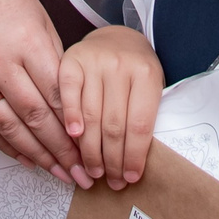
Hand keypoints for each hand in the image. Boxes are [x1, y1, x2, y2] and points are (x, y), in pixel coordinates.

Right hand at [0, 0, 83, 179]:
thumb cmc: (6, 2)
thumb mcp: (42, 24)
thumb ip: (56, 65)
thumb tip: (75, 109)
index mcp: (25, 42)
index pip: (56, 95)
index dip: (74, 127)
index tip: (89, 149)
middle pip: (34, 116)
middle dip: (59, 150)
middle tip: (78, 171)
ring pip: (7, 127)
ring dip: (35, 155)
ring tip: (55, 171)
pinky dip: (4, 145)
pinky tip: (24, 157)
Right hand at [57, 25, 164, 189]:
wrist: (118, 37)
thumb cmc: (136, 71)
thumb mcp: (151, 88)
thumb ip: (142, 117)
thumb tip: (131, 166)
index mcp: (146, 74)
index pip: (139, 125)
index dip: (134, 157)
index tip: (130, 178)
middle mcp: (120, 65)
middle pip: (113, 125)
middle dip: (111, 160)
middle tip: (109, 181)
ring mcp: (94, 61)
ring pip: (90, 116)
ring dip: (90, 151)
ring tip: (92, 171)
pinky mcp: (71, 59)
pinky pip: (67, 95)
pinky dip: (70, 118)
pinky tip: (73, 138)